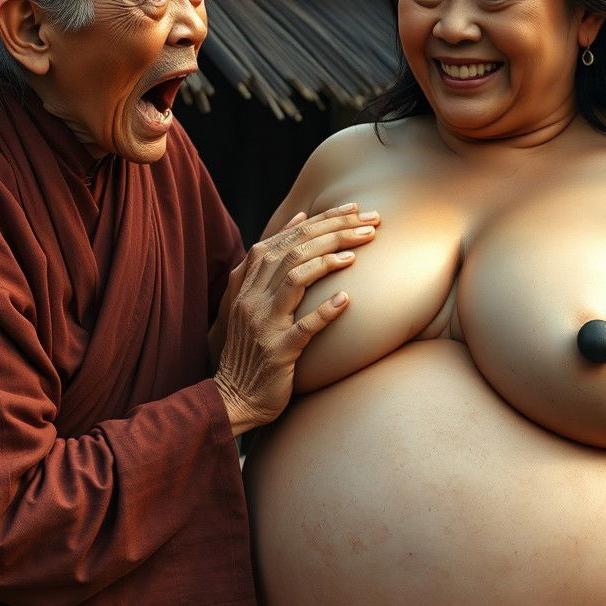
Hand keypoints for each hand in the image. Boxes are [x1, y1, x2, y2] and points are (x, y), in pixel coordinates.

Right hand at [214, 203, 377, 434]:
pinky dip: (325, 312)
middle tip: (371, 223)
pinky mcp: (277, 351)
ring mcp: (263, 323)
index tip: (355, 209)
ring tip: (360, 251)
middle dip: (335, 231)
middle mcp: (253, 297)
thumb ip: (272, 261)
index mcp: (249, 281)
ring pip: (295, 278)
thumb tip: (300, 219)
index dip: (322, 220)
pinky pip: (302, 327)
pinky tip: (346, 300)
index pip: (287, 238)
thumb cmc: (254, 345)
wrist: (234, 396)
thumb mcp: (256, 296)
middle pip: (294, 250)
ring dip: (329, 260)